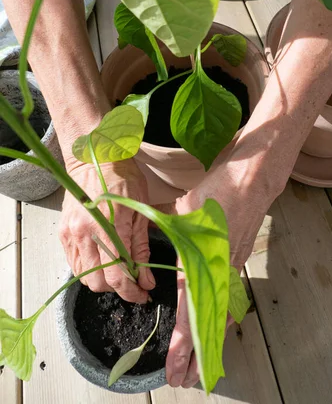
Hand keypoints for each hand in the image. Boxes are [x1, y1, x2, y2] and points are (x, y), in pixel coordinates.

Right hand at [59, 158, 154, 302]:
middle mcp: (86, 233)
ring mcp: (71, 233)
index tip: (143, 294)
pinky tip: (103, 259)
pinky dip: (89, 269)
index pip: (118, 275)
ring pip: (84, 276)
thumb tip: (146, 281)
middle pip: (99, 282)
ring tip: (118, 268)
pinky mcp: (63, 233)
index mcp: (110, 226)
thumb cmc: (124, 178)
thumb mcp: (141, 211)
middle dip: (118, 288)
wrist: (95, 159)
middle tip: (133, 280)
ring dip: (103, 280)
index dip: (132, 292)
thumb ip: (142, 249)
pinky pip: (74, 264)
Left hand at [166, 140, 285, 388]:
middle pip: (209, 325)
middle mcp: (219, 275)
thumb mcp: (183, 211)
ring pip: (222, 317)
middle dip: (197, 356)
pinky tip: (220, 330)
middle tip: (186, 382)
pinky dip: (223, 323)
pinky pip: (230, 302)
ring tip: (203, 368)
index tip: (175, 370)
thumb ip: (160, 230)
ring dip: (210, 344)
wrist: (252, 179)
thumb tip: (136, 238)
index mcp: (202, 265)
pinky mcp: (237, 264)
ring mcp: (232, 271)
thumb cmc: (217, 192)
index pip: (190, 314)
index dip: (183, 345)